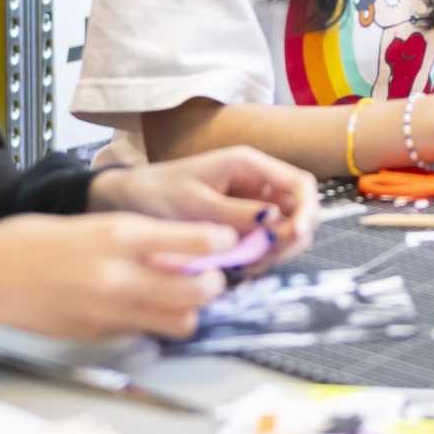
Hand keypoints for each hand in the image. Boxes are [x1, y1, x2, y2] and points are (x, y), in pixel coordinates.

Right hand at [0, 213, 233, 338]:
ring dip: (192, 309)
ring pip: (181, 320)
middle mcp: (120, 274)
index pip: (194, 241)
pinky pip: (148, 332)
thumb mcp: (93, 223)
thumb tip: (182, 247)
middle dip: (215, 282)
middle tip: (212, 274)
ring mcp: (110, 309)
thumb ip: (139, 237)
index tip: (227, 241)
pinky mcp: (99, 333)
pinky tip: (149, 309)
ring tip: (183, 295)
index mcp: (119, 235)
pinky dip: (159, 323)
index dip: (220, 243)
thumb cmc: (31, 242)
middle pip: (199, 289)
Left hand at [91, 147, 318, 266]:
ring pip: (284, 230)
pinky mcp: (239, 224)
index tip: (294, 236)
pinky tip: (238, 267)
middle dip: (290, 237)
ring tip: (245, 267)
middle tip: (262, 260)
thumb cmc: (158, 194)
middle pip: (298, 210)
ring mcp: (249, 204)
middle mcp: (256, 183)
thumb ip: (237, 213)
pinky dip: (258, 257)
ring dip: (273, 251)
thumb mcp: (197, 203)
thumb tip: (277, 222)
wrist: (126, 201)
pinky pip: (263, 242)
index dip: (307, 210)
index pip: (300, 184)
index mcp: (249, 165)